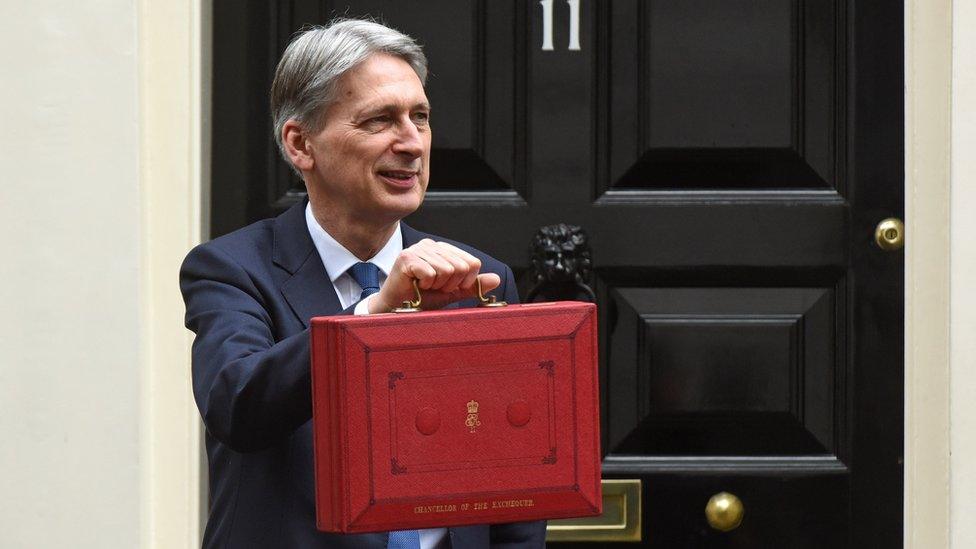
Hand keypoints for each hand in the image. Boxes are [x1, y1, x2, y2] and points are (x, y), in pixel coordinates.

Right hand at [367, 239, 500, 312]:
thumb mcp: (452, 292)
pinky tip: (416, 284)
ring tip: (424, 286)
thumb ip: (472, 285)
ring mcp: (418, 249)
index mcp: (443, 249)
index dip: (464, 281)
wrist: (396, 308)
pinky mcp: (407, 257)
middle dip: (450, 285)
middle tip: (433, 287)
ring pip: (446, 270)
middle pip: (461, 266)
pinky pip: (431, 273)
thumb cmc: (422, 298)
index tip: (448, 287)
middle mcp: (431, 244)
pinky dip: (425, 284)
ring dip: (436, 285)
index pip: (472, 263)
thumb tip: (496, 279)